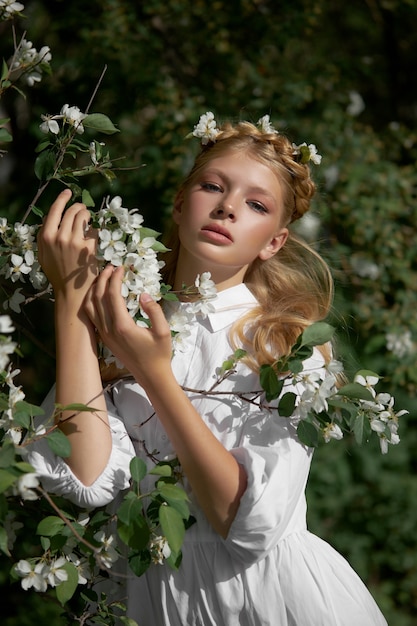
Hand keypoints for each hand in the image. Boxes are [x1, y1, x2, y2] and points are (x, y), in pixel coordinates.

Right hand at [37, 189, 97, 303]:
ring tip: (88, 220)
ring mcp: (74, 241)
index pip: (54, 210)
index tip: (68, 192)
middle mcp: (59, 237)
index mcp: (46, 237)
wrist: (71, 292)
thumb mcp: (44, 255)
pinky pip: (94, 230)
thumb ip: (45, 237)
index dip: (62, 198)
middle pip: (71, 211)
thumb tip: (51, 218)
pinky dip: (95, 232)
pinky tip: (93, 238)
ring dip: (88, 216)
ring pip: (84, 217)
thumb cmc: (58, 273)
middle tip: (83, 209)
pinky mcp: (88, 248)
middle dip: (79, 207)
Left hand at [84, 265, 172, 384]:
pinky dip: (91, 302)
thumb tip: (143, 294)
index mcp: (123, 326)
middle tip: (110, 267)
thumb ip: (154, 310)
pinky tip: (98, 294)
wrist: (150, 375)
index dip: (115, 278)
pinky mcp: (104, 338)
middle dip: (102, 279)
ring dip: (94, 289)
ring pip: (90, 307)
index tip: (121, 267)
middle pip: (98, 298)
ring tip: (102, 277)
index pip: (112, 295)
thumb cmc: (160, 353)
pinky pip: (92, 316)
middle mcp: (109, 329)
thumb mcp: (163, 331)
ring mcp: (104, 334)